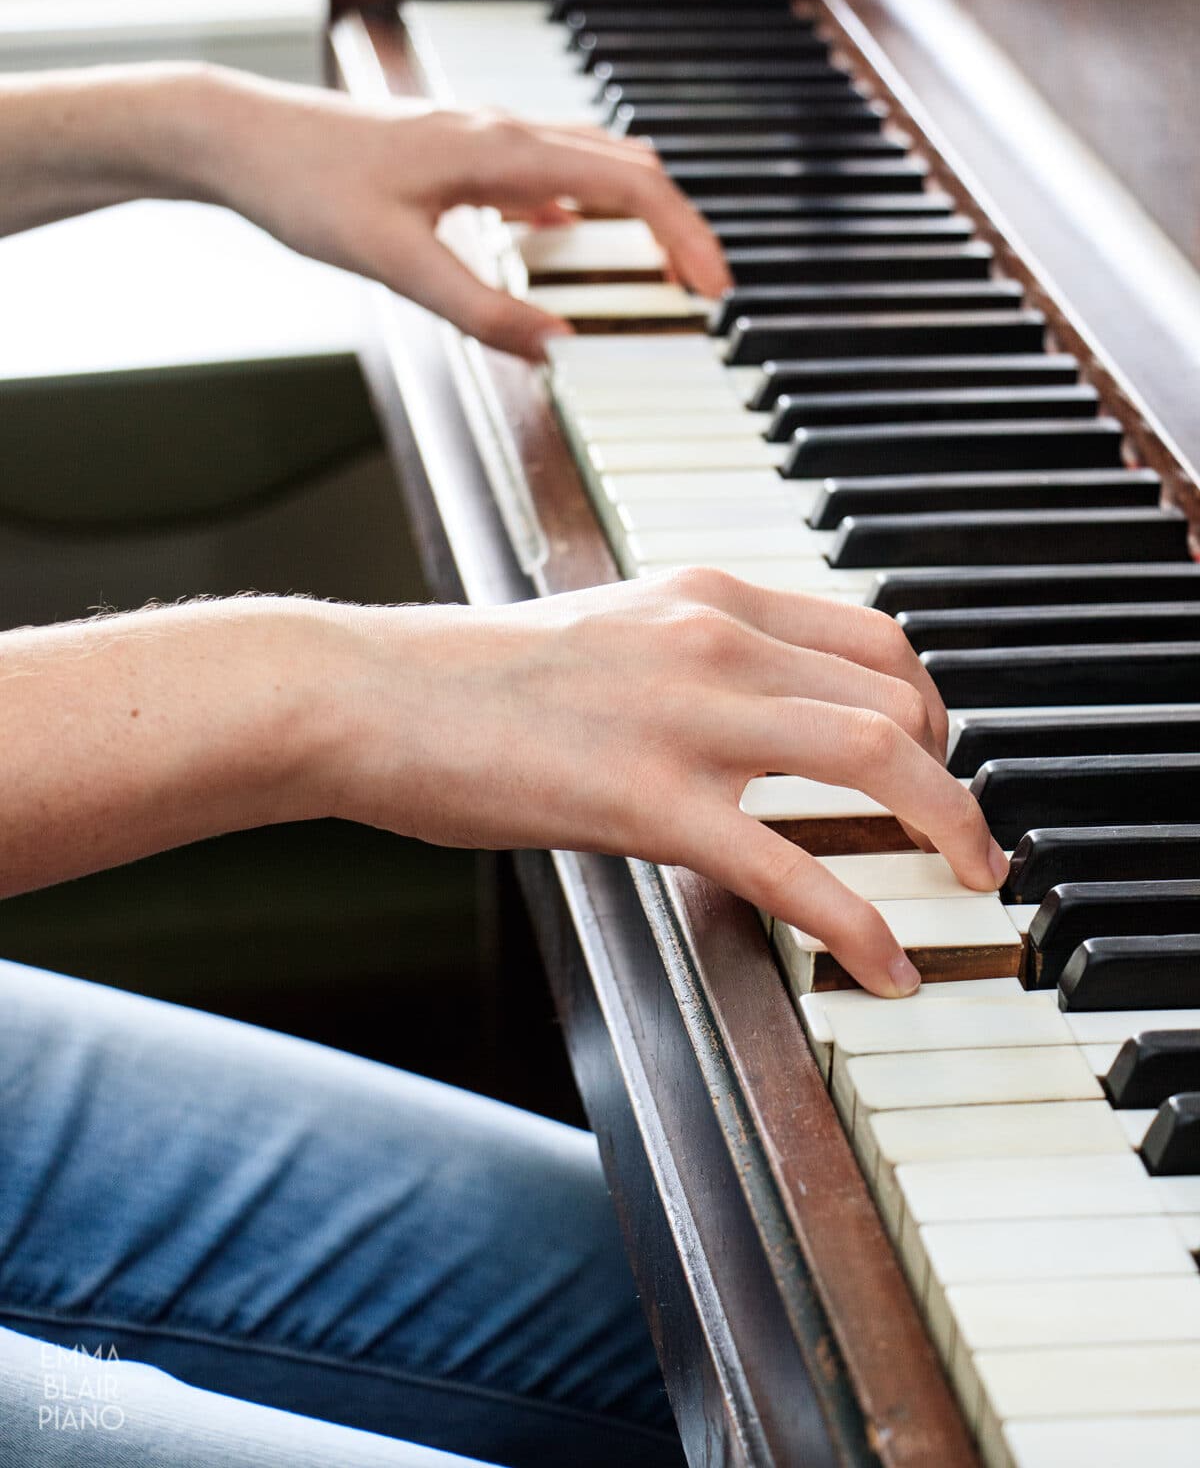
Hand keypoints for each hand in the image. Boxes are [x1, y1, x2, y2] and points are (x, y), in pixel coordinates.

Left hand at [190, 72, 729, 359]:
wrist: (239, 137)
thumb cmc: (306, 186)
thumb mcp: (394, 263)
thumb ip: (480, 308)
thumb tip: (558, 345)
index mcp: (501, 150)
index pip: (630, 183)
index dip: (685, 235)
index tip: (715, 289)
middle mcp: (502, 131)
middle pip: (625, 167)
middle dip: (676, 226)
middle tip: (704, 289)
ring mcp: (480, 136)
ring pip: (589, 160)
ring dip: (634, 210)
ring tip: (658, 265)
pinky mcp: (455, 150)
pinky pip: (542, 167)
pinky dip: (578, 200)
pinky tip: (562, 230)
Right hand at [327, 572, 1006, 996]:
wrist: (361, 691)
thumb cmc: (463, 677)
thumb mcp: (600, 633)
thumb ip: (685, 657)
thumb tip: (744, 713)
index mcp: (703, 597)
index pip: (873, 634)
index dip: (929, 704)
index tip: (934, 759)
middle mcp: (714, 637)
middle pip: (898, 692)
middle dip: (954, 770)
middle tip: (960, 836)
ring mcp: (685, 715)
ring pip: (879, 754)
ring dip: (952, 825)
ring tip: (975, 885)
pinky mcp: (646, 800)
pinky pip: (793, 866)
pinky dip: (862, 925)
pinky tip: (888, 971)